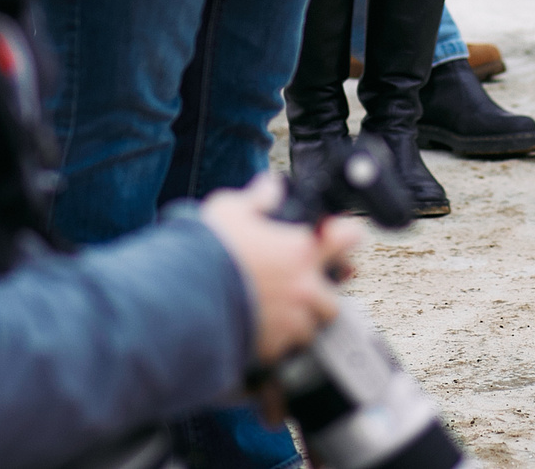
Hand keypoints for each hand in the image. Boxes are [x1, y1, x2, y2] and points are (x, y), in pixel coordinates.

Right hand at [200, 175, 360, 364]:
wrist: (186, 298)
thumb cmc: (209, 252)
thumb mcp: (231, 210)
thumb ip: (258, 198)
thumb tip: (271, 187)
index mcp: (300, 250)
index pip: (349, 238)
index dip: (346, 236)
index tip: (340, 238)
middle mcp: (304, 287)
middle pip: (334, 295)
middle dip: (321, 292)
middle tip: (300, 286)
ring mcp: (292, 320)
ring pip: (314, 325)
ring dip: (302, 319)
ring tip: (279, 312)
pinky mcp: (276, 347)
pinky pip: (289, 348)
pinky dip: (281, 340)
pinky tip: (262, 328)